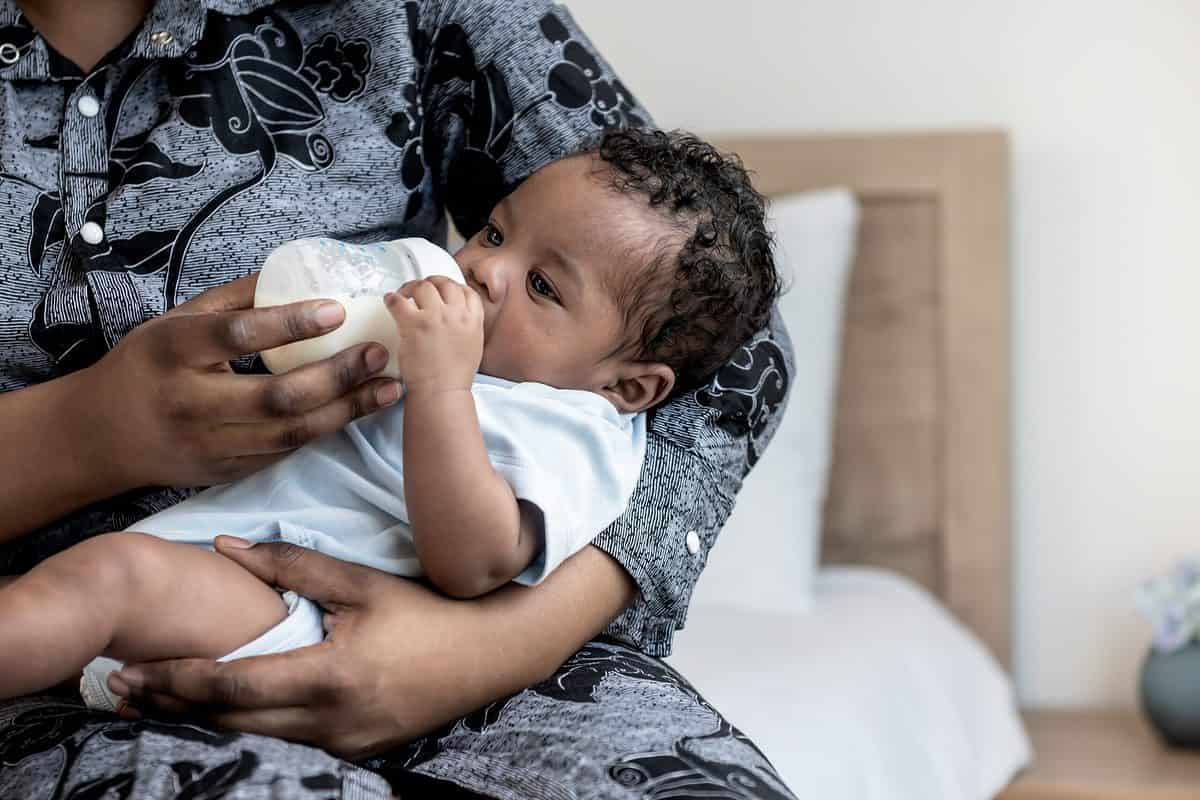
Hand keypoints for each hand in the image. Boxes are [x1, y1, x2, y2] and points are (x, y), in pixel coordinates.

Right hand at [81, 274, 402, 489]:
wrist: (101, 434)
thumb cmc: (148, 365)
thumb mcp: (175, 321)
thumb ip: (234, 300)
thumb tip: (299, 271)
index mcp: (173, 350)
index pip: (238, 335)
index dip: (291, 323)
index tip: (338, 309)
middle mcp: (189, 401)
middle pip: (278, 396)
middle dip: (339, 376)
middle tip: (379, 353)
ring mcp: (208, 444)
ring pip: (291, 432)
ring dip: (348, 410)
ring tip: (389, 387)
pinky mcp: (225, 472)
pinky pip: (286, 451)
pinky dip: (326, 430)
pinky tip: (357, 410)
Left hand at [107, 537, 635, 757]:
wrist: (489, 653)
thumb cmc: (427, 610)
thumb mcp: (362, 583)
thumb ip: (292, 566)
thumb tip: (226, 548)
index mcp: (331, 676)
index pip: (235, 687)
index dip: (180, 680)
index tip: (136, 667)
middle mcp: (332, 722)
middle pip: (232, 723)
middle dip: (174, 705)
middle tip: (125, 687)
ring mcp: (344, 745)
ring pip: (254, 739)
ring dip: (202, 721)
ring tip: (155, 701)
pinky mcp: (354, 752)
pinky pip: (286, 743)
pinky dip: (245, 727)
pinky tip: (219, 712)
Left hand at [386, 276, 482, 393]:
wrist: (442, 391)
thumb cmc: (455, 376)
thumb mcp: (473, 346)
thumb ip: (467, 328)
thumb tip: (456, 320)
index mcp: (473, 320)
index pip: (466, 291)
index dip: (452, 287)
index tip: (443, 291)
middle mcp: (456, 314)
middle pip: (444, 283)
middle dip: (431, 283)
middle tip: (420, 290)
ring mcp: (435, 317)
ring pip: (422, 287)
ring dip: (411, 288)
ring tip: (404, 294)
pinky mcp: (413, 323)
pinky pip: (399, 301)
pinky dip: (392, 298)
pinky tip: (390, 301)